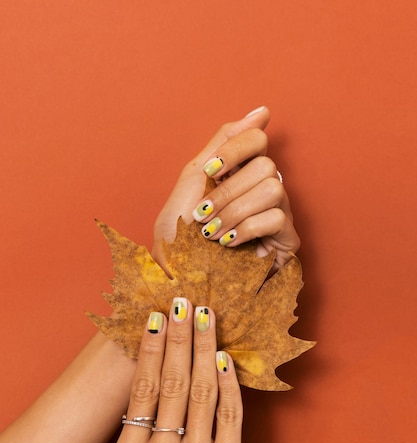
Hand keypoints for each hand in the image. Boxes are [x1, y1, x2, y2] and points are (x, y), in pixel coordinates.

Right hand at [107, 299, 243, 442]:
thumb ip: (142, 431)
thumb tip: (158, 375)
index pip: (141, 389)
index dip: (149, 348)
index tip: (156, 316)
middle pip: (170, 382)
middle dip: (178, 336)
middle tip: (183, 302)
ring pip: (201, 392)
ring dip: (205, 349)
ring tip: (206, 318)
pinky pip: (229, 416)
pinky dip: (229, 384)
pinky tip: (225, 358)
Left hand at [153, 105, 299, 271]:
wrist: (177, 274)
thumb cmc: (180, 231)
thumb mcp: (195, 178)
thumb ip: (224, 140)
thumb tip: (262, 110)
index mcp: (242, 172)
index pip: (256, 140)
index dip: (234, 149)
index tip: (210, 170)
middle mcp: (264, 189)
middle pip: (266, 165)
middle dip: (227, 191)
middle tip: (203, 215)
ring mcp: (278, 215)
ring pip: (274, 188)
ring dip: (235, 211)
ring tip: (211, 234)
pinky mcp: (286, 242)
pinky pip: (277, 218)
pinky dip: (247, 228)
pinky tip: (229, 243)